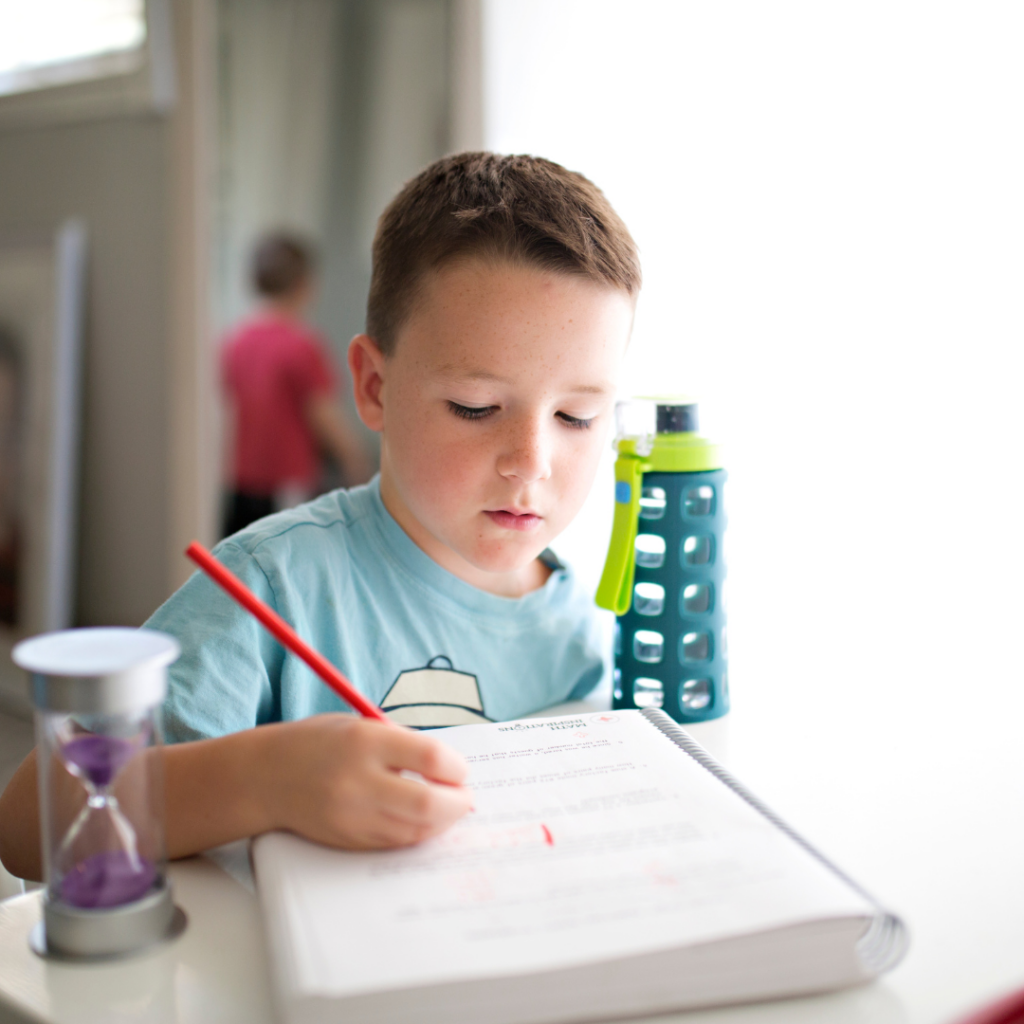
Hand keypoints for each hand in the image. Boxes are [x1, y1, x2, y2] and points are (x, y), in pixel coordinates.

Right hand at [263, 715, 472, 848]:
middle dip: (458, 802)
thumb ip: (402, 744)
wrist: (265, 776)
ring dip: (442, 821)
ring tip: (447, 807)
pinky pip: (395, 843)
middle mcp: (358, 781)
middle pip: (428, 804)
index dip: (456, 767)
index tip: (460, 769)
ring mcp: (352, 816)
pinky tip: (421, 820)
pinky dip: (417, 833)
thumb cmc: (320, 743)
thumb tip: (450, 769)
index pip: (430, 758)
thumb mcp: (361, 726)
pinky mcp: (347, 840)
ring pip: (416, 830)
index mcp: (365, 742)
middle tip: (465, 797)